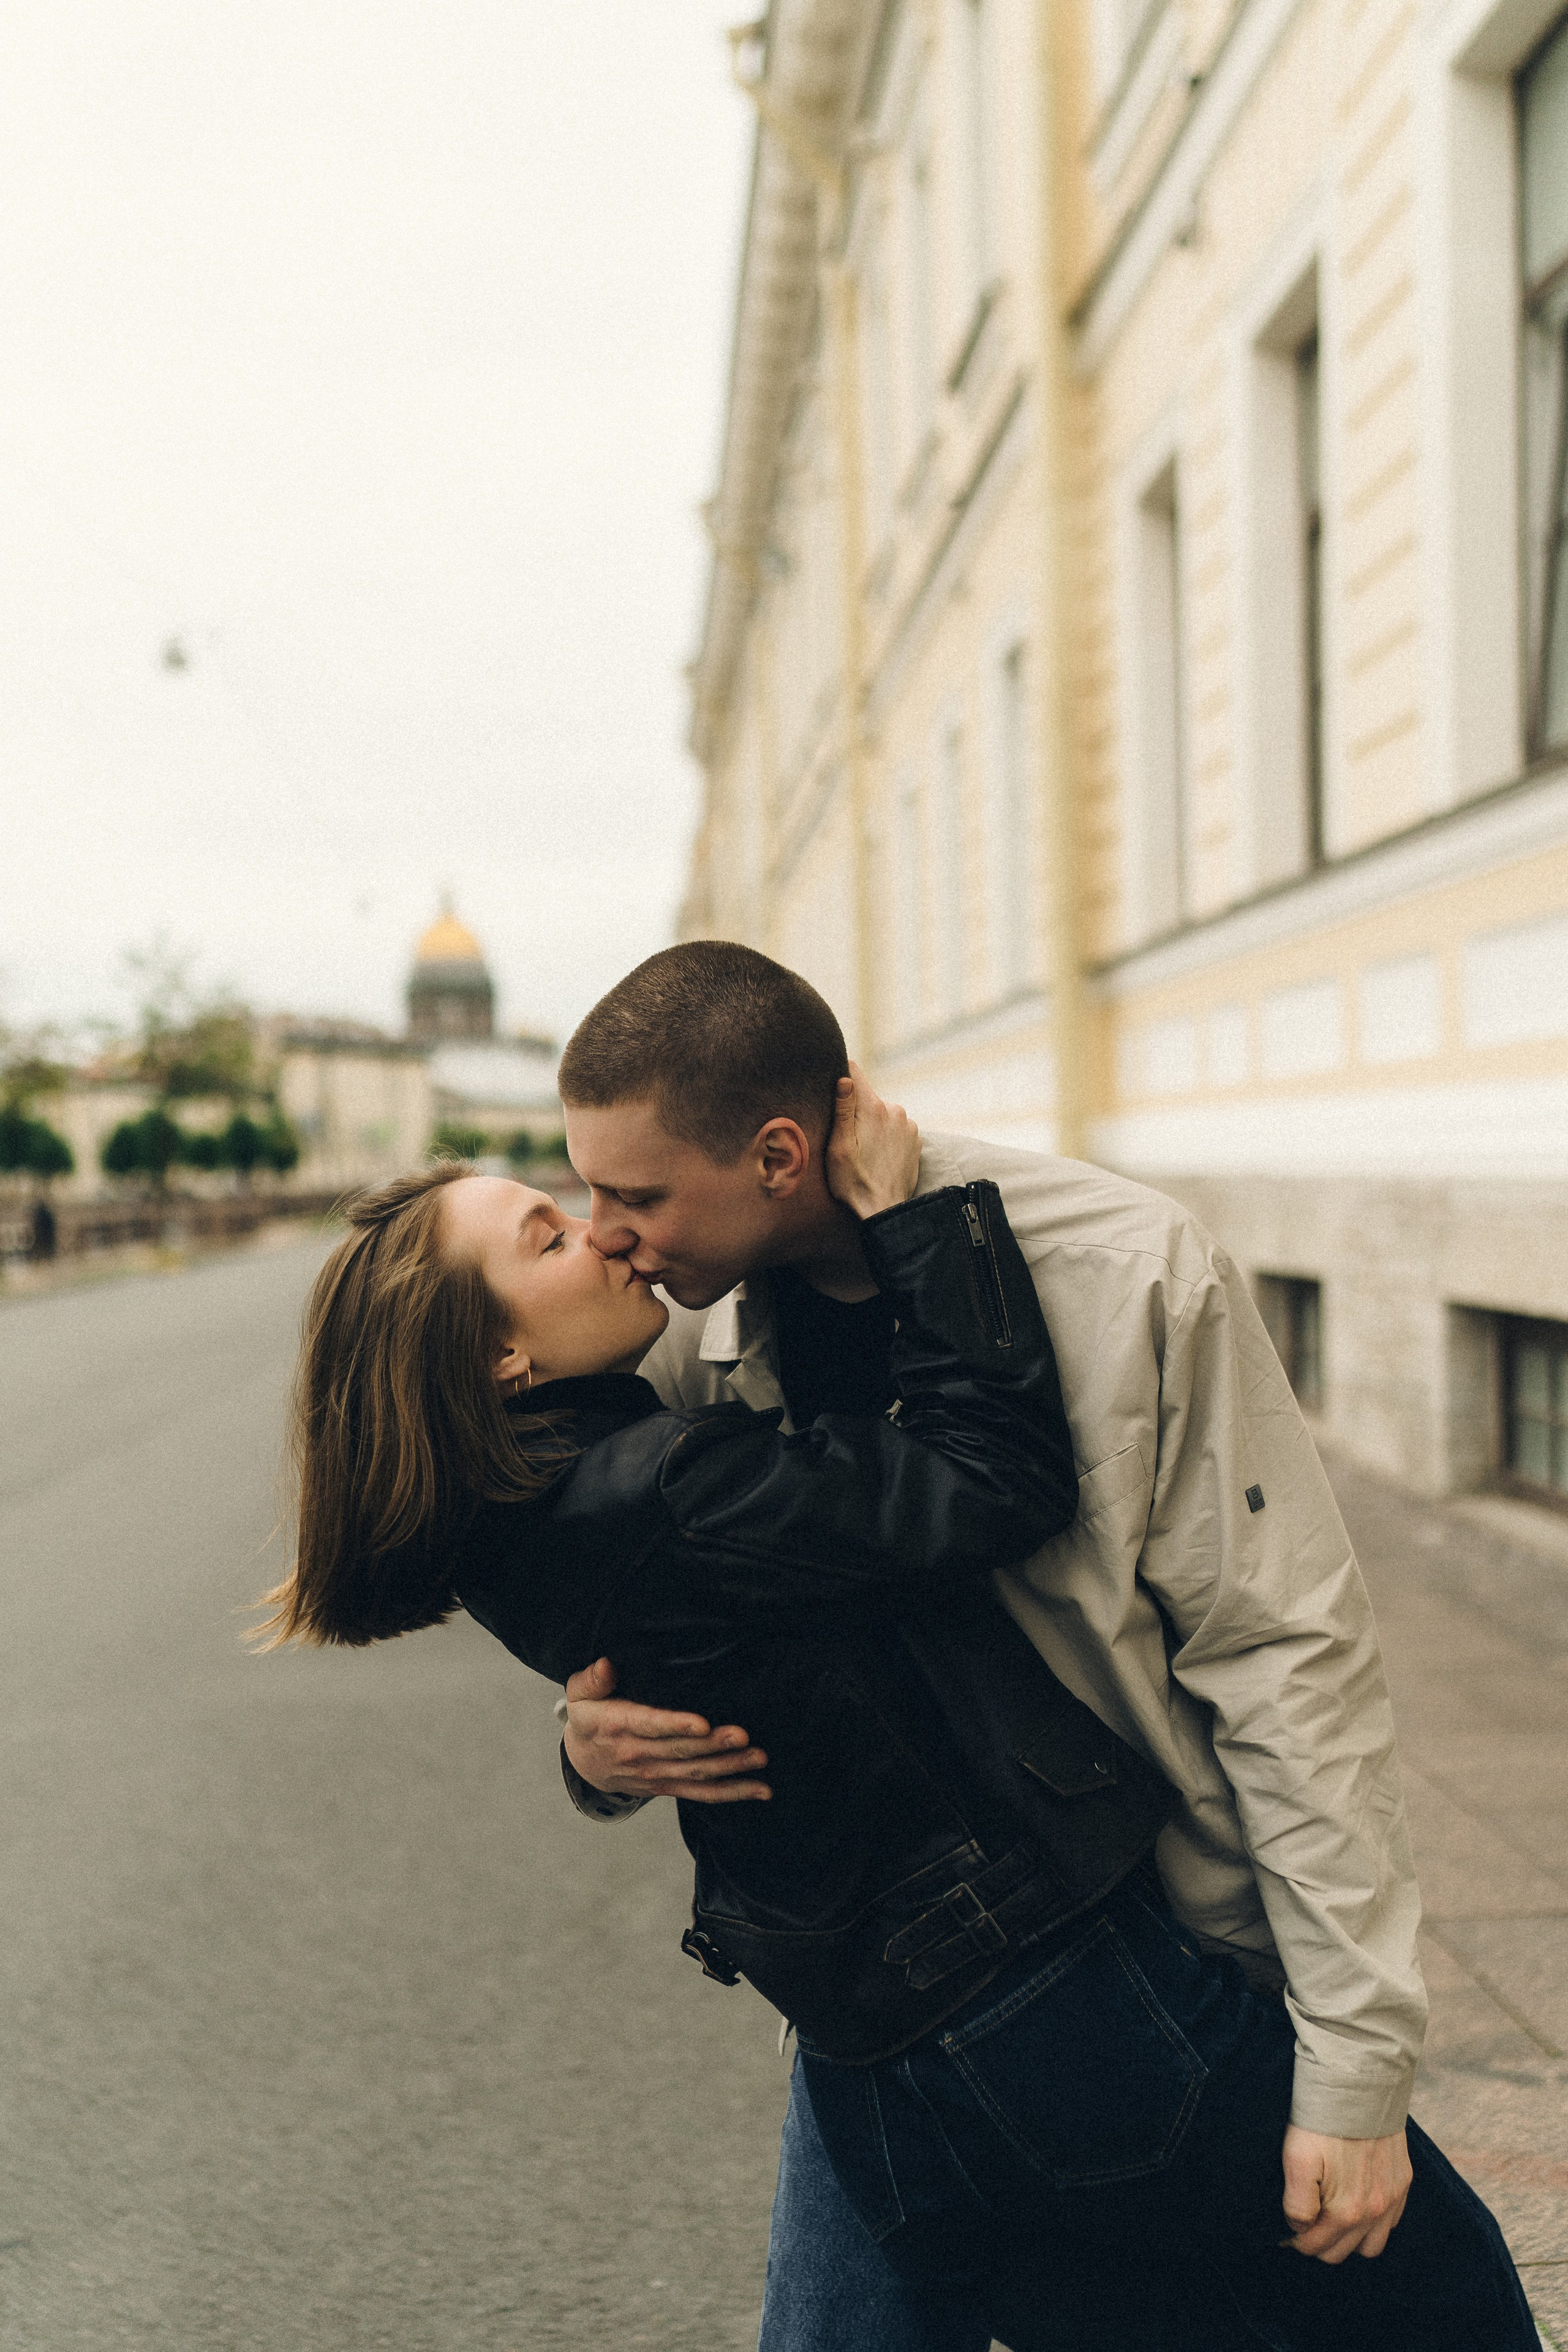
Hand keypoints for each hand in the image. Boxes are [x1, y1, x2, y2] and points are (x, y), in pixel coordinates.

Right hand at [562, 1657, 770, 1802]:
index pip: (650, 1726)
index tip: (702, 1723)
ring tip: (758, 1758)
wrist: (583, 1764)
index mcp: (618, 1727)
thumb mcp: (578, 1695)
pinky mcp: (668, 1787)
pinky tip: (761, 1789)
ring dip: (730, 1767)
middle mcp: (639, 1755)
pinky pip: (703, 1793)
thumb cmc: (588, 1720)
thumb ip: (592, 1679)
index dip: (676, 1726)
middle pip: (681, 1751)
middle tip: (743, 1736)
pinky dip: (733, 1792)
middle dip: (714, 1745)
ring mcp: (656, 1774)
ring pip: (697, 1773)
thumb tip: (606, 1664)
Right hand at [824, 1061, 920, 1219]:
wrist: (885, 1211)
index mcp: (874, 1108)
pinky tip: (879, 1156)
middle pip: (868, 1098)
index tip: (832, 1091)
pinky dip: (887, 1136)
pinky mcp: (916, 1139)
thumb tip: (845, 1078)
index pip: (854, 1073)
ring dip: (873, 1125)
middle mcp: (896, 1110)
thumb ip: (842, 1110)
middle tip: (848, 1139)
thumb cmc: (854, 1182)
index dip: (841, 1077)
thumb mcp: (839, 1147)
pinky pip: (896, 1128)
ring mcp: (909, 1125)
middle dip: (857, 1111)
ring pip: (883, 1114)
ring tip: (864, 1152)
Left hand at [1281, 2126, 1412, 2262]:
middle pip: (1341, 2251)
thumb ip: (1297, 2204)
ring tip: (1331, 2221)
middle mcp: (1374, 2212)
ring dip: (1349, 2241)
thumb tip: (1299, 2228)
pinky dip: (1373, 2225)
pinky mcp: (1403, 2182)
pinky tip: (1357, 2207)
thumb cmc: (1323, 2122)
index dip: (1296, 2241)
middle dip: (1319, 2243)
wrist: (1359, 2085)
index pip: (1315, 2247)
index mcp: (1346, 2212)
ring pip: (1370, 2247)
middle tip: (1304, 2224)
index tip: (1287, 2230)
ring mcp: (1391, 2198)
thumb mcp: (1296, 2159)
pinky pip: (1391, 2224)